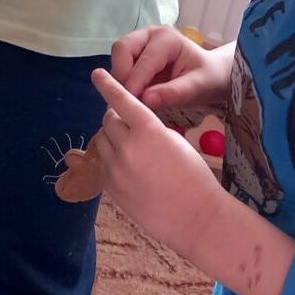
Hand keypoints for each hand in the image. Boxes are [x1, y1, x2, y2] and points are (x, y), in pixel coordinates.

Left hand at [91, 69, 225, 260]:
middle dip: (117, 119)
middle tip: (130, 127)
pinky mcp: (110, 187)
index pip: (121, 100)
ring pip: (101, 141)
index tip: (97, 74)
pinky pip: (102, 165)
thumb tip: (129, 124)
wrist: (198, 219)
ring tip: (131, 150)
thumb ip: (149, 128)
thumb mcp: (175, 141)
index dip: (108, 85)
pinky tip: (129, 170)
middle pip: (108, 120)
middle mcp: (127, 146)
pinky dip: (111, 162)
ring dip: (111, 140)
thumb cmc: (194, 178)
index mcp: (147, 130)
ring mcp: (116, 168)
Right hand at [111, 26, 231, 111]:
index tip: (133, 101)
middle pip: (122, 48)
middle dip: (122, 74)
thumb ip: (174, 93)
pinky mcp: (135, 53)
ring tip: (131, 97)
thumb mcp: (198, 88)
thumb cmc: (208, 78)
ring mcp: (140, 41)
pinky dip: (122, 78)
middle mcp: (149, 34)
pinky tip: (132, 94)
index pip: (144, 58)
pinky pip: (121, 63)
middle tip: (129, 97)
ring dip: (120, 76)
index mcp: (167, 38)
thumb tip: (146, 100)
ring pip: (118, 54)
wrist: (212, 75)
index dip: (136, 81)